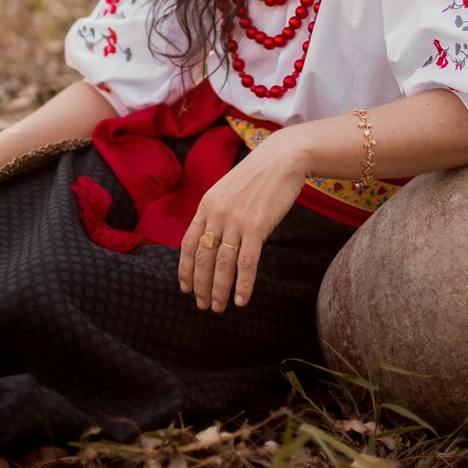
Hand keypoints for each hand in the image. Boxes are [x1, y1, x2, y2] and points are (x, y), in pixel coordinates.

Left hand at [178, 128, 307, 313]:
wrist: (282, 159)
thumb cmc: (257, 176)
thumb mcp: (228, 190)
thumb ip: (217, 212)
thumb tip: (211, 239)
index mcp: (206, 205)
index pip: (188, 244)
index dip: (185, 269)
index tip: (185, 288)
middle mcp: (216, 214)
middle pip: (202, 258)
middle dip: (200, 285)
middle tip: (202, 305)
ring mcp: (235, 220)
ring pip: (222, 264)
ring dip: (219, 290)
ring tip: (218, 308)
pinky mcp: (256, 226)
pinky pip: (246, 262)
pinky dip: (243, 285)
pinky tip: (241, 300)